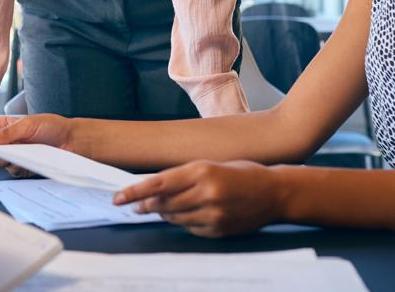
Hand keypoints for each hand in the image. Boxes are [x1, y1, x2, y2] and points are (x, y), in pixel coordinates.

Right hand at [0, 114, 77, 177]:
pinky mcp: (23, 166)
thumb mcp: (28, 124)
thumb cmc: (52, 126)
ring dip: (3, 159)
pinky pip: (11, 171)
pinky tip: (25, 162)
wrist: (73, 141)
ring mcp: (14, 154)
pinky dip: (15, 168)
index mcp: (3, 125)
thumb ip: (7, 132)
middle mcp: (6, 140)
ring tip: (15, 154)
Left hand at [112, 160, 282, 237]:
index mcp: (202, 170)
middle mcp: (206, 193)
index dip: (135, 192)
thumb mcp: (211, 165)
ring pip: (175, 218)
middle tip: (134, 206)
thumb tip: (154, 188)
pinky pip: (191, 228)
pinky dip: (183, 222)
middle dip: (146, 205)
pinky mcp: (219, 229)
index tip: (119, 197)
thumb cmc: (242, 172)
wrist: (275, 192)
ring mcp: (214, 214)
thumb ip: (184, 176)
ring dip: (164, 214)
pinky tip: (186, 214)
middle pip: (163, 204)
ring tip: (160, 208)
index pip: (158, 183)